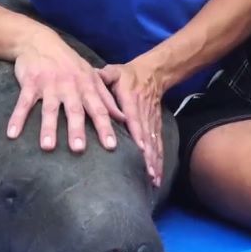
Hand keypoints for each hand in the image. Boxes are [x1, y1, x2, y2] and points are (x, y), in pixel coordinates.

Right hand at [9, 32, 125, 153]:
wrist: (39, 41)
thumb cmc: (69, 62)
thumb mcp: (91, 75)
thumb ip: (106, 98)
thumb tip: (123, 118)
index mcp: (86, 86)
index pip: (98, 109)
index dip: (105, 127)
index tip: (111, 147)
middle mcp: (69, 86)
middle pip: (74, 111)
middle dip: (77, 130)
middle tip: (79, 149)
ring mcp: (49, 85)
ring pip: (50, 109)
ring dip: (48, 128)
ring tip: (48, 147)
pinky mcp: (30, 83)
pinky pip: (23, 103)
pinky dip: (17, 118)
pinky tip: (12, 134)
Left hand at [98, 60, 163, 186]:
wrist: (153, 74)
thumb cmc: (127, 75)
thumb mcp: (115, 71)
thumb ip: (103, 76)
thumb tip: (91, 77)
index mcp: (132, 101)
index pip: (135, 118)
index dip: (138, 133)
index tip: (139, 148)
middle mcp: (144, 114)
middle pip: (147, 136)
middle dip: (148, 156)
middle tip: (147, 173)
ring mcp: (152, 122)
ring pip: (154, 144)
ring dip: (154, 162)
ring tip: (153, 180)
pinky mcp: (156, 128)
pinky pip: (158, 146)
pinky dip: (159, 162)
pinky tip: (157, 178)